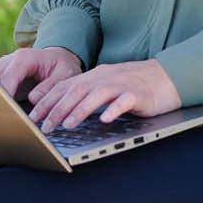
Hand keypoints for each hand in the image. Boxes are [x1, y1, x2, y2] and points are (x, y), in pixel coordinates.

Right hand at [0, 46, 82, 102]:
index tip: (6, 111)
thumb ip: (50, 87)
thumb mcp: (65, 74)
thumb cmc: (62, 66)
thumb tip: (33, 99)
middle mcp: (9, 61)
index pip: (8, 77)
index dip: (5, 94)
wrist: (58, 59)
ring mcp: (2, 69)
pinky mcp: (1, 79)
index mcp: (24, 58)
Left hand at [26, 59, 181, 132]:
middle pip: (76, 90)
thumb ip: (88, 94)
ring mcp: (123, 84)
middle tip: (44, 126)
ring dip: (80, 110)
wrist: (169, 77)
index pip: (66, 86)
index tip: (33, 117)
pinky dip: (114, 110)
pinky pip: (125, 100)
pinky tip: (105, 120)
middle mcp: (106, 77)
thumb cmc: (136, 85)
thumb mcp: (108, 86)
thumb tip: (62, 110)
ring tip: (67, 125)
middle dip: (57, 108)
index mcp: (96, 76)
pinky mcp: (139, 94)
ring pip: (96, 94)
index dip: (47, 101)